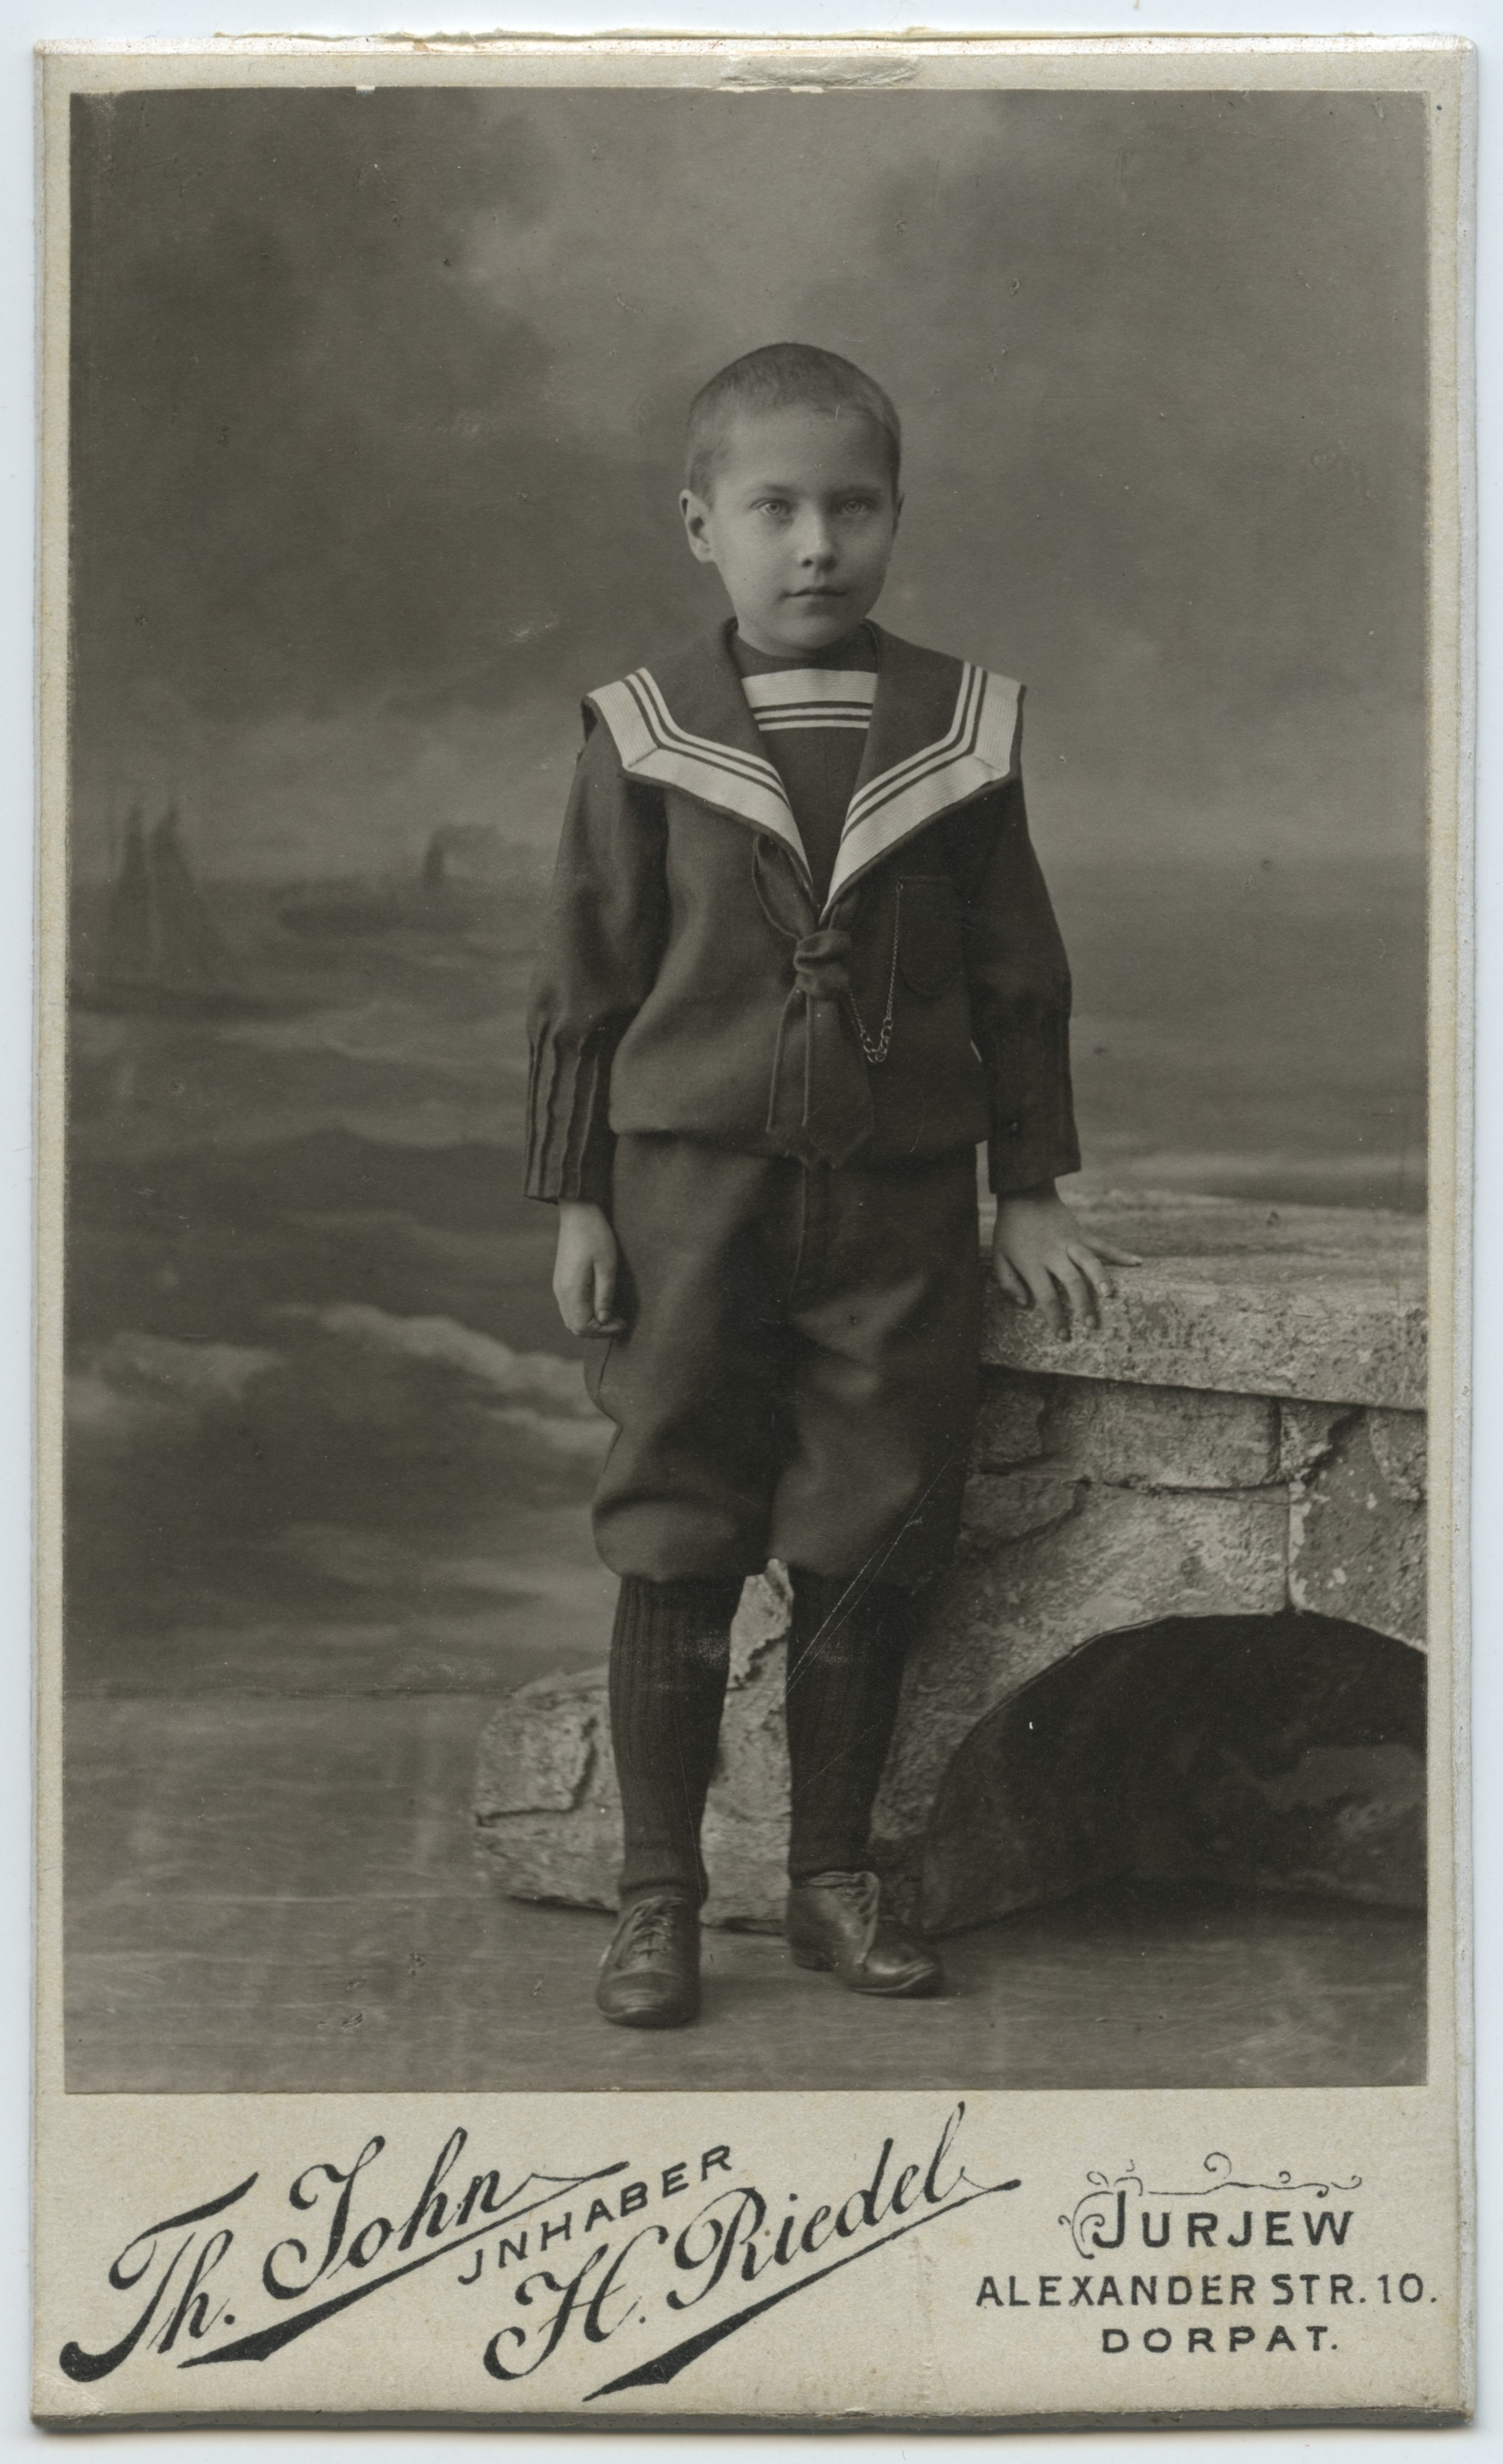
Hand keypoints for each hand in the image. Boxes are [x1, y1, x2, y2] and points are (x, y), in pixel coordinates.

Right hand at [553, 1200, 627, 1336]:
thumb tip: (604, 1319)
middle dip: (598, 1330)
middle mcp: (561, 1292)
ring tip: (612, 1315)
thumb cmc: (595, 1236)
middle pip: (575, 1327)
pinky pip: (570, 1308)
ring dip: (591, 1323)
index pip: (583, 1326)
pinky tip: (600, 1305)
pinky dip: (585, 1314)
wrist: (578, 1213)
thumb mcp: (607, 1265)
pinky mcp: (561, 1281)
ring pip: (571, 1319)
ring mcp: (559, 1287)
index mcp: (571, 1290)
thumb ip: (605, 1295)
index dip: (604, 1331)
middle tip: (620, 1322)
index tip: (623, 1323)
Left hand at [991, 1181, 1141, 1337]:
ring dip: (1101, 1279)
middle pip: (1072, 1281)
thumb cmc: (1010, 1230)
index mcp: (1032, 1263)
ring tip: (1110, 1296)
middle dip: (1083, 1305)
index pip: (1046, 1296)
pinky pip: (1103, 1245)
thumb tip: (1025, 1304)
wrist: (1024, 1193)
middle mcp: (1054, 1253)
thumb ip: (1008, 1282)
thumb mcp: (999, 1256)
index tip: (1064, 1335)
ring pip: (1090, 1262)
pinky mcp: (1081, 1233)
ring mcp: (1070, 1242)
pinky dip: (1120, 1254)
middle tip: (1092, 1325)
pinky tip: (1137, 1263)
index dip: (1056, 1317)